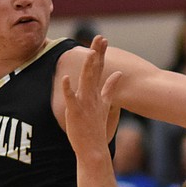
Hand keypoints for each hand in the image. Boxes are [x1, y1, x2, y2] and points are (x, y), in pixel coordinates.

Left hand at [60, 37, 120, 157]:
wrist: (94, 149)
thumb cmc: (96, 128)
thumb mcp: (107, 105)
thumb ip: (111, 88)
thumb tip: (119, 74)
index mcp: (97, 93)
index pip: (100, 69)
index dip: (100, 53)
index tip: (102, 39)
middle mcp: (92, 96)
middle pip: (95, 70)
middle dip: (97, 53)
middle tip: (100, 38)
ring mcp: (85, 103)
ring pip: (86, 81)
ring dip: (89, 67)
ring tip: (90, 53)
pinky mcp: (75, 112)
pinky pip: (71, 98)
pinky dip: (69, 88)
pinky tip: (66, 78)